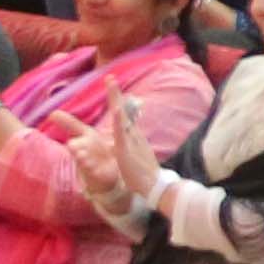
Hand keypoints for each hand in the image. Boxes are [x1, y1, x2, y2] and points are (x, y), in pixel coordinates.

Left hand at [85, 91, 161, 225]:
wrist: (154, 186)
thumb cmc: (144, 172)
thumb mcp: (137, 153)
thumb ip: (133, 142)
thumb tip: (131, 134)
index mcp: (132, 135)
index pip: (124, 114)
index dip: (118, 100)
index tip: (113, 86)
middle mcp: (132, 134)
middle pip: (123, 109)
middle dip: (115, 94)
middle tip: (110, 77)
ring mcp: (130, 140)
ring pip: (121, 117)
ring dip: (116, 99)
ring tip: (111, 84)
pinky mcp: (126, 150)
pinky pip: (121, 134)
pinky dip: (119, 121)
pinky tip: (116, 110)